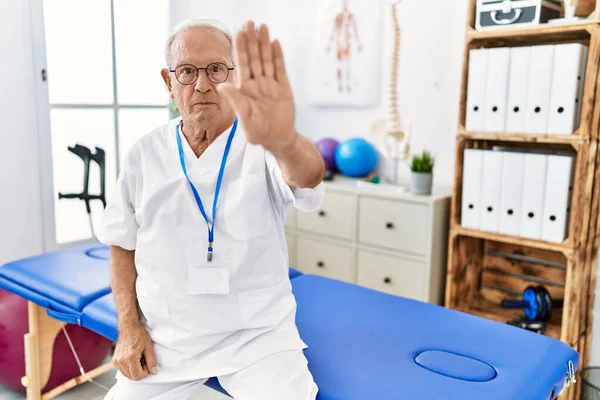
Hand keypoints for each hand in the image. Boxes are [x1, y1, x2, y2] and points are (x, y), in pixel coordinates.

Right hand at [112, 322, 156, 380]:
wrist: (128, 327)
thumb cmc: (139, 335)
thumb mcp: (149, 346)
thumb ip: (151, 360)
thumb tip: (153, 371)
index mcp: (130, 358)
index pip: (137, 376)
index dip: (144, 373)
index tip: (147, 364)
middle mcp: (121, 361)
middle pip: (131, 377)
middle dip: (139, 372)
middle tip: (143, 360)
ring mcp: (116, 361)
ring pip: (126, 375)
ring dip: (134, 370)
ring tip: (138, 358)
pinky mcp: (114, 360)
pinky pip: (122, 370)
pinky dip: (129, 368)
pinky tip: (133, 358)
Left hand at [217, 21, 296, 156]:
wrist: (277, 140)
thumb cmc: (258, 133)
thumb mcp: (244, 119)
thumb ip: (235, 101)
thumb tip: (221, 86)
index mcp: (245, 90)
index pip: (242, 64)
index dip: (241, 48)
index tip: (239, 32)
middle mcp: (256, 84)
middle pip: (254, 58)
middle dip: (252, 40)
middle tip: (250, 23)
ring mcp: (270, 85)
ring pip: (267, 60)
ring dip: (264, 44)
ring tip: (263, 27)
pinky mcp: (283, 88)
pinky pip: (280, 69)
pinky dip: (278, 56)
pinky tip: (274, 43)